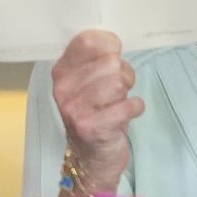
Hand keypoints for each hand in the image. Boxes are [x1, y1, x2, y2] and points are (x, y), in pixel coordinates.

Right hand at [50, 29, 142, 192]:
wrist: (91, 157)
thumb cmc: (96, 112)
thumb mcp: (90, 82)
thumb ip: (97, 59)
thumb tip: (111, 40)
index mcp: (62, 71)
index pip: (87, 41)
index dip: (110, 46)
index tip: (113, 57)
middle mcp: (63, 88)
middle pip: (111, 62)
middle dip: (123, 74)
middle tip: (117, 90)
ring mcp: (75, 109)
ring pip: (119, 82)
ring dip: (127, 92)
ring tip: (118, 102)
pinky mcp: (93, 127)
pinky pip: (129, 105)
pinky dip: (135, 108)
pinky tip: (125, 115)